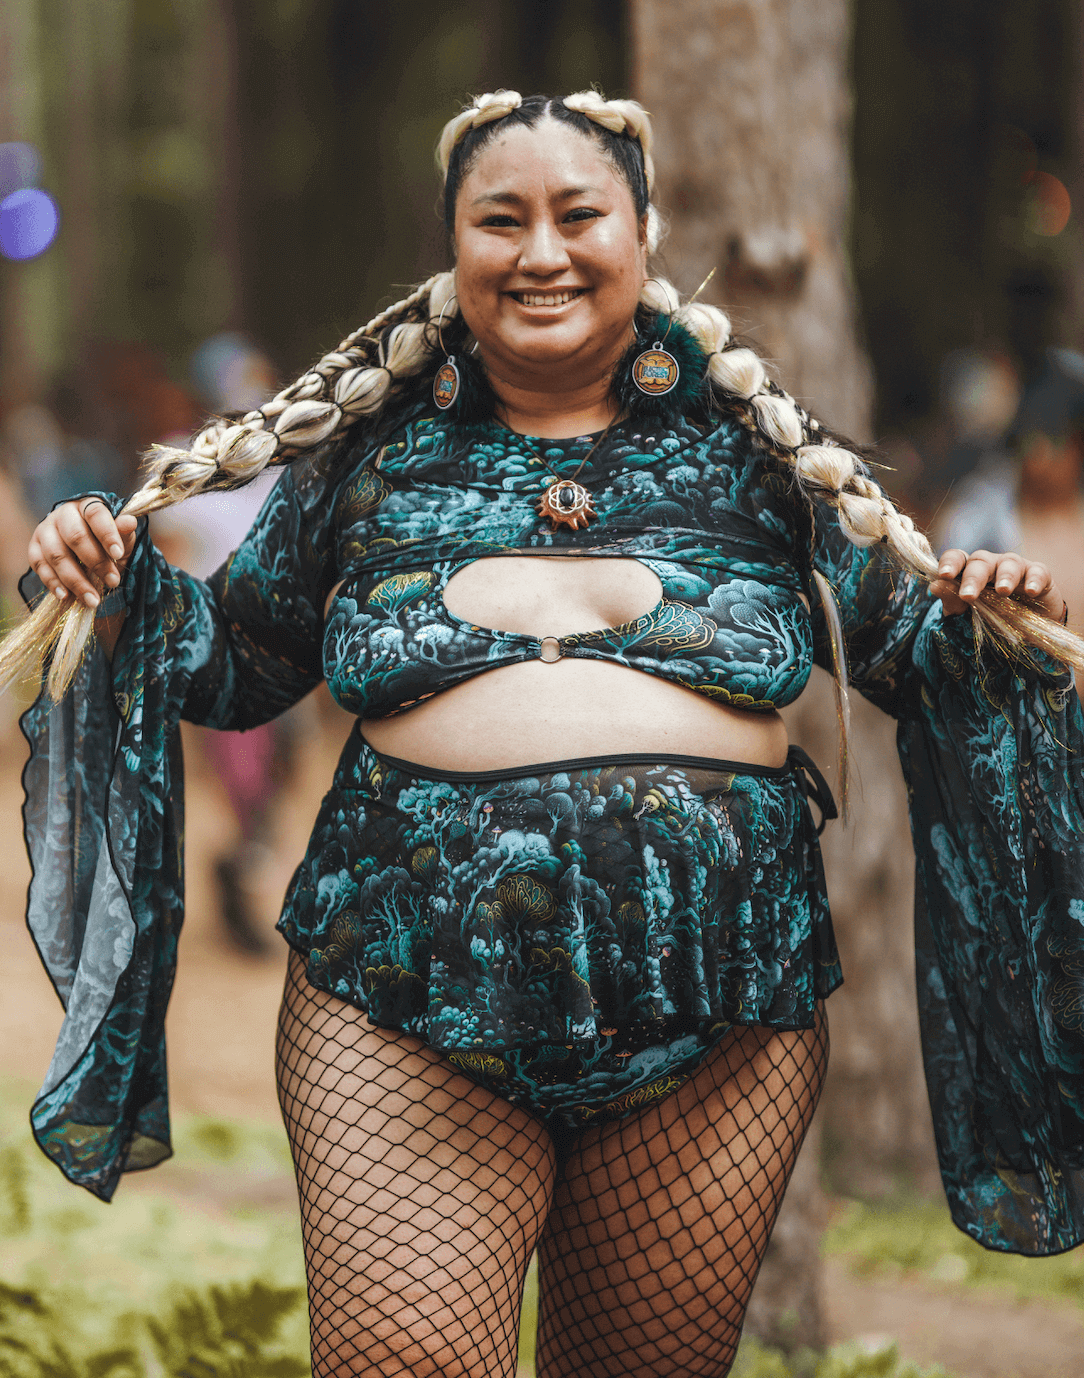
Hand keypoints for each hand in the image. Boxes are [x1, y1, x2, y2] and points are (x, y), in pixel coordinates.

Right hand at [28, 498, 138, 610]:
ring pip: (57, 555)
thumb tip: (130, 522)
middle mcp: (63, 514)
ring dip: (76, 580)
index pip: (95, 514)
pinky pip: (40, 566)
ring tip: (92, 599)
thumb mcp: (121, 538)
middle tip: (113, 582)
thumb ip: (124, 533)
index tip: (118, 554)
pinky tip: (66, 596)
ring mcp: (45, 530)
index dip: (107, 534)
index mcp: (86, 506)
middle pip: (76, 537)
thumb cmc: (106, 542)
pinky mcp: (34, 548)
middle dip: (96, 562)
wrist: (85, 551)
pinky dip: (53, 583)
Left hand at [930, 548, 1065, 619]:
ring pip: (1009, 563)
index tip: (944, 576)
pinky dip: (1034, 580)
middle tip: (968, 596)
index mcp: (969, 571)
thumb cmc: (990, 617)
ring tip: (1002, 592)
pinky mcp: (1040, 576)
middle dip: (973, 578)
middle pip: (981, 562)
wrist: (1026, 631)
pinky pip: (1038, 572)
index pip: (957, 557)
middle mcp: (991, 565)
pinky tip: (1031, 592)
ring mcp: (1016, 568)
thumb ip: (951, 600)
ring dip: (1005, 576)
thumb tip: (934, 586)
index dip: (950, 563)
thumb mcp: (966, 613)